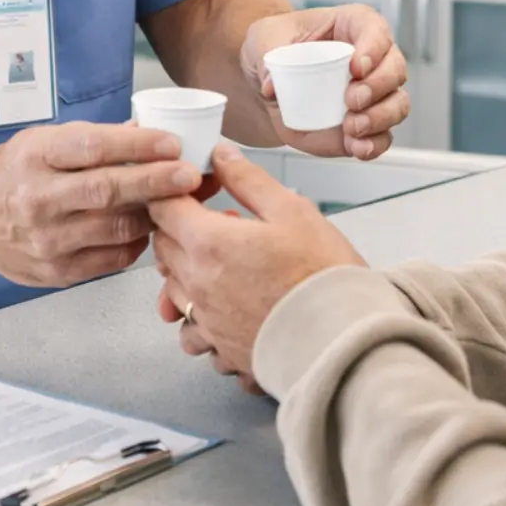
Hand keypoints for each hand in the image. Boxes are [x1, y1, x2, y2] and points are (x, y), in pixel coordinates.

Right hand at [0, 123, 200, 286]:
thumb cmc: (11, 173)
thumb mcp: (42, 141)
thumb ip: (92, 139)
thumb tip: (149, 131)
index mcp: (36, 157)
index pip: (92, 149)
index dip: (136, 146)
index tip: (172, 143)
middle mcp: (39, 199)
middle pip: (108, 191)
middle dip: (157, 182)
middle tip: (192, 175)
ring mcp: (48, 240)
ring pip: (117, 228)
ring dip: (154, 214)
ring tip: (178, 202)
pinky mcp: (57, 272)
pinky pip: (113, 258)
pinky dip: (137, 242)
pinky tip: (147, 228)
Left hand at [149, 143, 365, 378]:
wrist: (343, 339)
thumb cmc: (323, 274)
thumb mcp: (292, 210)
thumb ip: (249, 180)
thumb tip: (222, 155)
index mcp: (209, 243)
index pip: (162, 208)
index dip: (175, 191)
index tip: (196, 189)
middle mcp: (197, 284)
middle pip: (162, 246)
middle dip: (179, 227)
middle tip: (217, 222)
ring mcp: (206, 321)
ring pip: (171, 289)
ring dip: (186, 271)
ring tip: (225, 265)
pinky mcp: (221, 349)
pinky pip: (192, 332)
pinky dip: (200, 319)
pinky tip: (227, 308)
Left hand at [242, 3, 408, 158]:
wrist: (272, 84)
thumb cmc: (276, 47)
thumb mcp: (264, 38)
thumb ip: (268, 55)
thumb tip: (272, 87)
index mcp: (352, 26)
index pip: (375, 29)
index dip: (374, 47)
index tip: (356, 67)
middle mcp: (372, 59)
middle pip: (395, 68)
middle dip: (379, 86)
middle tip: (351, 100)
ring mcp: (373, 95)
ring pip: (397, 104)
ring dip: (380, 117)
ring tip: (352, 127)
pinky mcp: (365, 125)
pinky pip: (383, 137)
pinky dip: (375, 145)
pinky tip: (358, 147)